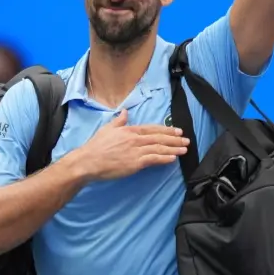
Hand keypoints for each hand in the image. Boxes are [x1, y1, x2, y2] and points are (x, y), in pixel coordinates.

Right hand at [72, 110, 189, 180]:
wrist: (87, 161)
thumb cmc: (96, 146)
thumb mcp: (107, 128)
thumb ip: (119, 121)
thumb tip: (125, 111)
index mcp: (130, 130)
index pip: (153, 128)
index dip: (167, 130)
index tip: (178, 131)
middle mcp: (135, 139)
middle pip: (159, 138)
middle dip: (174, 139)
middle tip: (186, 140)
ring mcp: (136, 150)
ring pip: (159, 148)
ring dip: (173, 148)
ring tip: (184, 150)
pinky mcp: (135, 163)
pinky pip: (153, 159)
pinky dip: (164, 158)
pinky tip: (172, 158)